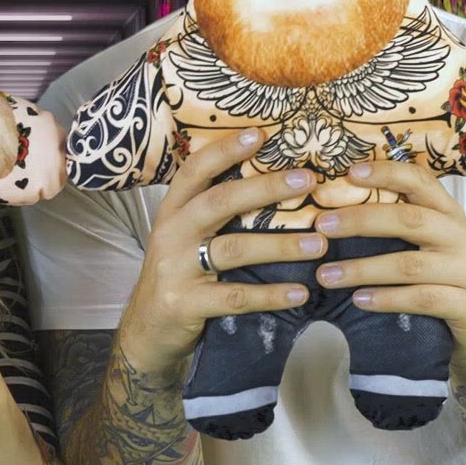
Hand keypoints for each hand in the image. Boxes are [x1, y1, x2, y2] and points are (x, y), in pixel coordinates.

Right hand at [121, 128, 326, 374]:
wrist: (145, 330)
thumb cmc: (176, 276)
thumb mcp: (183, 237)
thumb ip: (212, 212)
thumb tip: (268, 179)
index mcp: (172, 211)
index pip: (195, 171)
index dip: (225, 150)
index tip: (260, 134)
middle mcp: (171, 234)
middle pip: (218, 202)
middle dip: (264, 188)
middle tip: (307, 180)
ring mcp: (176, 269)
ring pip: (234, 249)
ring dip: (281, 244)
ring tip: (319, 243)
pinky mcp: (187, 303)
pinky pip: (237, 297)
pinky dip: (272, 295)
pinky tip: (301, 293)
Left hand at [313, 161, 465, 372]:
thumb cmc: (435, 274)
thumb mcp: (420, 242)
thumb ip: (390, 222)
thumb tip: (328, 208)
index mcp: (447, 213)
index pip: (420, 181)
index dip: (387, 173)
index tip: (350, 172)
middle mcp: (461, 236)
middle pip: (409, 220)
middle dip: (360, 220)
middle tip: (321, 226)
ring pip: (409, 265)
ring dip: (362, 269)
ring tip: (325, 275)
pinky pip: (422, 299)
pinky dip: (387, 299)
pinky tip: (358, 300)